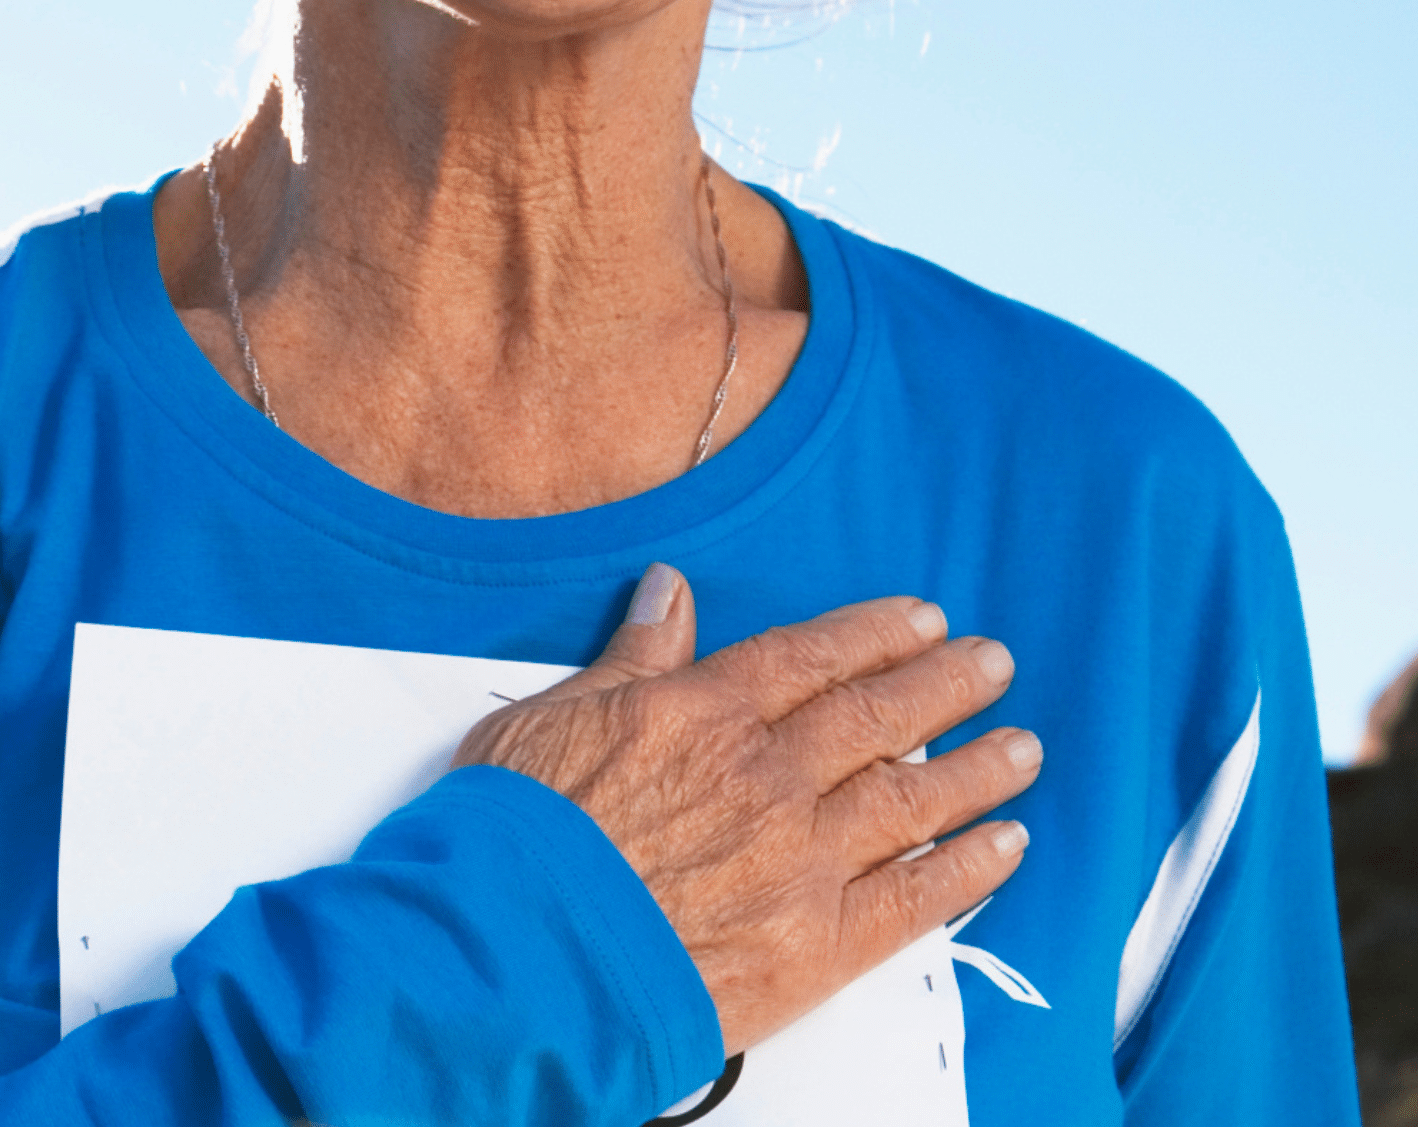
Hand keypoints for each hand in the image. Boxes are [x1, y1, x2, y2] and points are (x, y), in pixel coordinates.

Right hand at [452, 566, 1039, 1052]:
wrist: (520, 950)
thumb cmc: (521, 839)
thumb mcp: (555, 716)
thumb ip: (631, 657)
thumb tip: (667, 592)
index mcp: (704, 713)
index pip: (810, 658)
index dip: (874, 635)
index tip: (921, 621)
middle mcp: (767, 776)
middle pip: (878, 718)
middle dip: (945, 685)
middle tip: (993, 665)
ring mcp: (800, 860)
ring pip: (913, 800)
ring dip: (978, 770)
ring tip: (1023, 750)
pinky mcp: (816, 943)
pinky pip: (915, 898)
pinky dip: (969, 869)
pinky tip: (1006, 846)